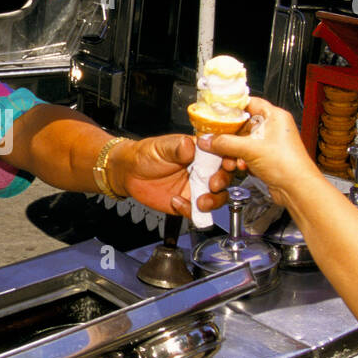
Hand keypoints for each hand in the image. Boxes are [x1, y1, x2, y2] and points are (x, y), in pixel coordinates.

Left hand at [112, 135, 234, 216]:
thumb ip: (177, 148)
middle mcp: (202, 170)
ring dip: (213, 201)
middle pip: (224, 177)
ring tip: (200, 201)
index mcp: (200, 152)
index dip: (229, 159)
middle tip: (213, 184)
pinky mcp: (187, 203)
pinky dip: (191, 211)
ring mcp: (196, 188)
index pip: (222, 154)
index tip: (228, 164)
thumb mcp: (161, 147)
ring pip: (216, 197)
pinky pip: (197, 212)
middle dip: (222, 182)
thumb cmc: (145, 154)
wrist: (129, 173)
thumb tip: (190, 145)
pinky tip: (176, 202)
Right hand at [197, 97, 319, 207]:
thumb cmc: (288, 164)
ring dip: (232, 152)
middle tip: (216, 140)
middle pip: (242, 125)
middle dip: (228, 137)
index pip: (248, 103)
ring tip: (229, 159)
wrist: (297, 189)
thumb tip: (207, 139)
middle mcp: (272, 128)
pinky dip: (240, 160)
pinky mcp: (266, 158)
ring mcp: (269, 144)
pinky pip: (246, 155)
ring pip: (242, 142)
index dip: (231, 107)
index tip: (215, 112)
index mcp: (274, 116)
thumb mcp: (250, 149)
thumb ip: (225, 143)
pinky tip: (239, 166)